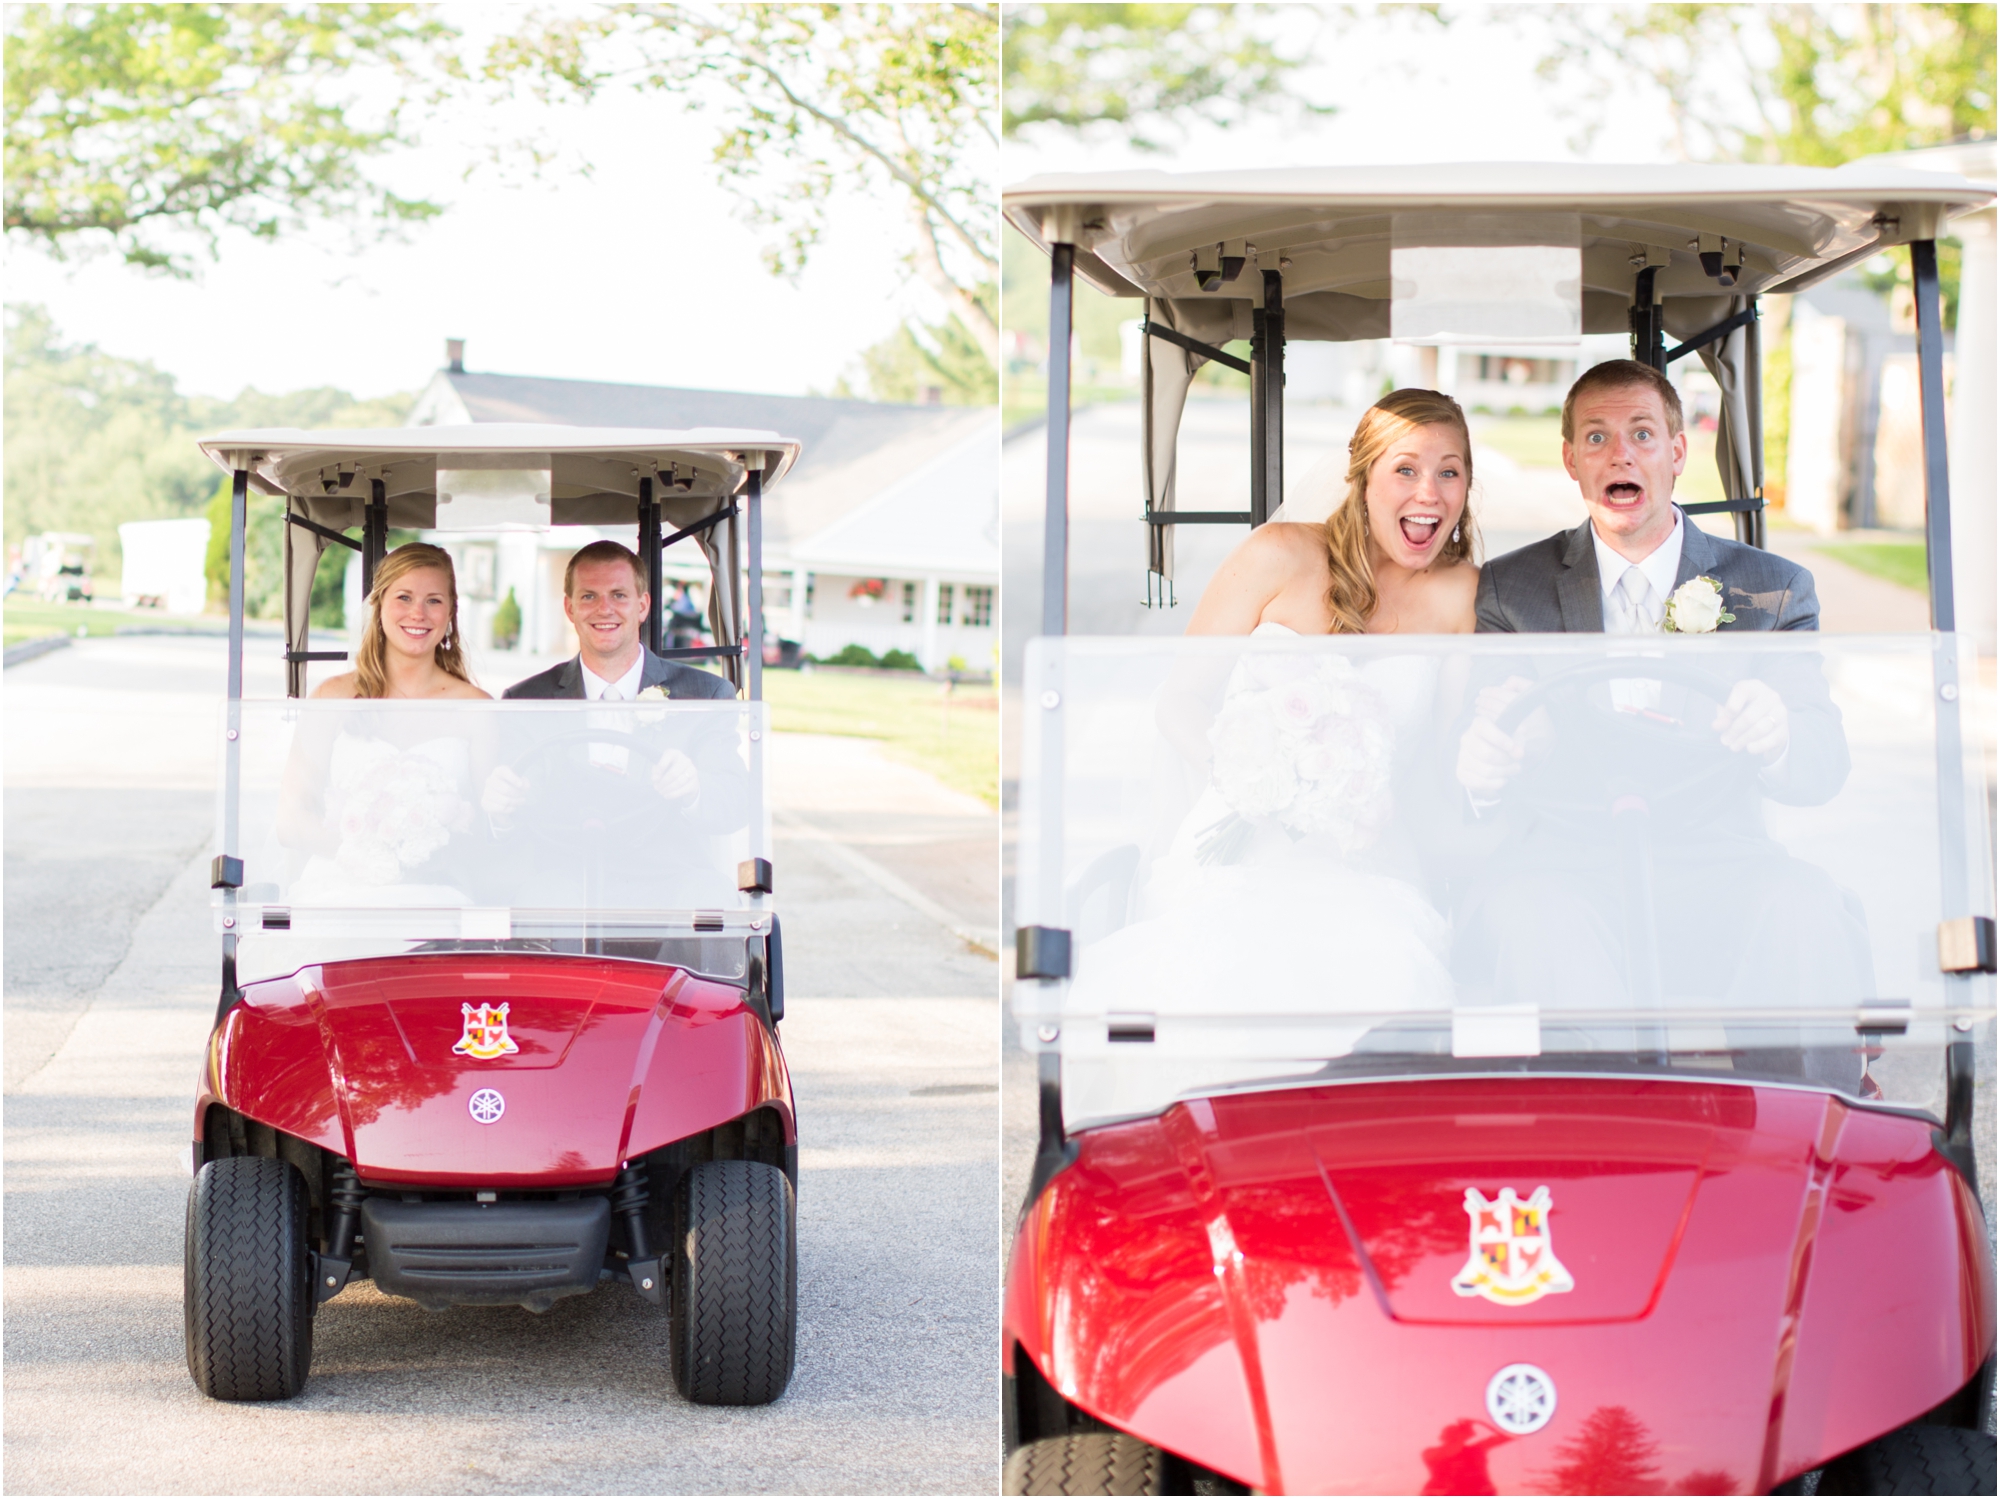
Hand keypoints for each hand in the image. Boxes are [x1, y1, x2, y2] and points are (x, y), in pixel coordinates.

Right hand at [482, 765, 528, 820]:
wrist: (502, 799)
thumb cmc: (512, 787)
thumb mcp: (520, 783)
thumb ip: (524, 783)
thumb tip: (525, 786)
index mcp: (498, 772)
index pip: (504, 772)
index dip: (513, 778)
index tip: (521, 785)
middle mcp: (490, 780)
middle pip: (506, 789)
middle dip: (518, 794)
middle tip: (523, 796)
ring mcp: (486, 792)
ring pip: (505, 800)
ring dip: (516, 802)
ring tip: (520, 801)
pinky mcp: (485, 803)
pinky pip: (501, 808)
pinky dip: (510, 809)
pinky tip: (512, 807)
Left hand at [650, 748, 698, 804]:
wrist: (686, 777)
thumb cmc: (670, 770)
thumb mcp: (661, 768)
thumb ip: (656, 771)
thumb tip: (655, 778)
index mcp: (675, 753)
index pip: (667, 757)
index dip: (659, 768)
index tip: (654, 778)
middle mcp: (685, 760)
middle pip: (673, 773)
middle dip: (663, 782)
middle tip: (657, 788)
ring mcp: (692, 771)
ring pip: (678, 782)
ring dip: (667, 789)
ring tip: (661, 792)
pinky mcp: (694, 781)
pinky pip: (683, 790)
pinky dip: (673, 794)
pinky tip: (667, 795)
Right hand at [1456, 675, 1531, 797]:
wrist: (1496, 761)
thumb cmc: (1507, 741)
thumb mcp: (1516, 720)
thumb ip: (1516, 696)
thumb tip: (1510, 682)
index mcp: (1478, 724)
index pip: (1484, 727)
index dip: (1501, 739)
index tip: (1516, 749)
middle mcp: (1467, 739)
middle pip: (1487, 754)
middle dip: (1507, 761)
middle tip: (1517, 760)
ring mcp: (1462, 757)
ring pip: (1486, 770)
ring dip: (1505, 772)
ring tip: (1513, 769)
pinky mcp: (1462, 773)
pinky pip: (1480, 783)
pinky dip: (1496, 783)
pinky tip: (1502, 778)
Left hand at [1713, 679, 1788, 762]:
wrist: (1767, 720)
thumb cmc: (1743, 710)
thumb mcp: (1729, 709)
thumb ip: (1722, 715)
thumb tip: (1717, 725)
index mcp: (1754, 686)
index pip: (1742, 690)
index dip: (1730, 707)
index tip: (1724, 720)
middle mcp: (1770, 697)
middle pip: (1749, 717)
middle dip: (1734, 731)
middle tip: (1725, 740)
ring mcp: (1780, 712)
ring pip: (1759, 729)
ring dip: (1743, 740)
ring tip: (1733, 746)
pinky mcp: (1784, 728)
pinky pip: (1770, 740)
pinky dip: (1756, 747)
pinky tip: (1748, 748)